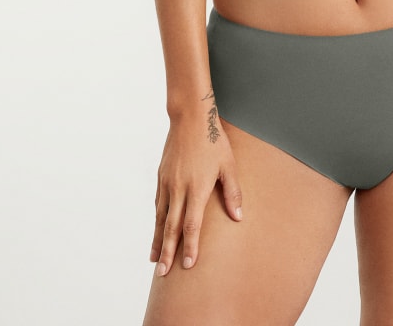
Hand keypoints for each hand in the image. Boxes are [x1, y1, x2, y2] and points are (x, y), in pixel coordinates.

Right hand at [150, 111, 242, 274]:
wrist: (190, 118)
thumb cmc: (214, 141)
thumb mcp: (228, 165)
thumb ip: (232, 192)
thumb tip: (238, 217)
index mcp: (197, 188)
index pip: (192, 225)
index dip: (190, 247)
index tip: (188, 264)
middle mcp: (178, 189)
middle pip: (172, 228)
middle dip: (168, 252)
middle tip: (163, 274)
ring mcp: (167, 183)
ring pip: (160, 218)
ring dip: (158, 241)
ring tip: (155, 260)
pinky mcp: (161, 176)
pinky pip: (158, 204)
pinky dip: (156, 221)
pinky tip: (157, 231)